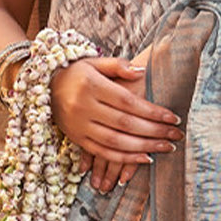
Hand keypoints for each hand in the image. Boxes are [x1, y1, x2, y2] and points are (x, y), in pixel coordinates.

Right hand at [50, 54, 182, 192]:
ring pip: (116, 142)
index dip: (152, 111)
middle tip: (176, 135)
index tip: (173, 117)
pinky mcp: (76, 139)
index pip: (128, 102)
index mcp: (91, 85)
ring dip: (144, 147)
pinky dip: (125, 159)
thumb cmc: (76, 72)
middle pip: (125, 124)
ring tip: (167, 148)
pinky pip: (103, 153)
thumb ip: (119, 66)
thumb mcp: (95, 62)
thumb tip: (142, 72)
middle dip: (154, 131)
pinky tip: (145, 158)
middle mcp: (83, 107)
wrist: (43, 86)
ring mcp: (79, 126)